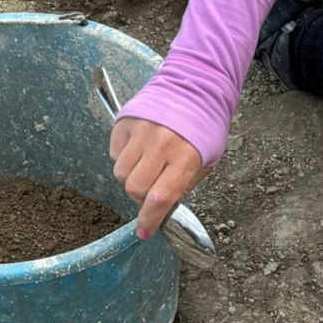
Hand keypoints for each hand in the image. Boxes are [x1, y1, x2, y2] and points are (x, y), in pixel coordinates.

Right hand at [110, 118, 206, 238]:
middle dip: (141, 197)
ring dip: (132, 176)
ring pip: (121, 173)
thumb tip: (165, 206)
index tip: (144, 232)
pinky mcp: (124, 123)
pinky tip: (140, 149)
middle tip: (153, 188)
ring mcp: (139, 133)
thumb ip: (187, 183)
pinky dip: (124, 158)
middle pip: (134, 188)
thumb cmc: (204, 129)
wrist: (193, 90)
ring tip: (149, 165)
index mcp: (185, 158)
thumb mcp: (208, 160)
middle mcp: (160, 145)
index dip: (150, 219)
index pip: (160, 198)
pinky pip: (114, 153)